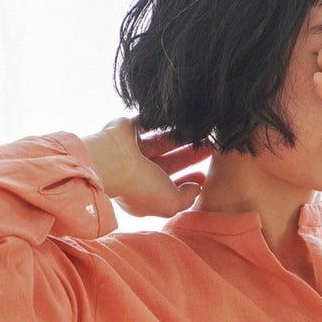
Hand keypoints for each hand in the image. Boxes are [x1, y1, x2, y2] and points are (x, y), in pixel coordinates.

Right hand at [82, 118, 213, 217]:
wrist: (112, 160)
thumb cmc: (140, 187)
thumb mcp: (171, 204)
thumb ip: (187, 198)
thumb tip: (196, 188)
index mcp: (143, 193)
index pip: (169, 187)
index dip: (187, 182)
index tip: (204, 176)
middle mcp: (136, 172)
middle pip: (169, 162)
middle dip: (189, 156)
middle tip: (209, 147)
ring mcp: (130, 150)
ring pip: (160, 141)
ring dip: (180, 137)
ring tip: (202, 130)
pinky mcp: (126, 128)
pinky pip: (148, 121)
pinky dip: (161, 119)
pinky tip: (181, 117)